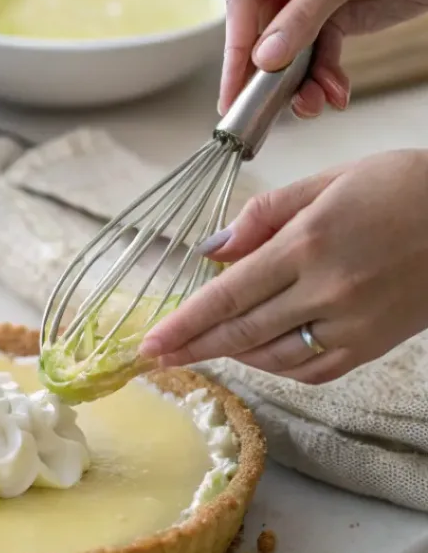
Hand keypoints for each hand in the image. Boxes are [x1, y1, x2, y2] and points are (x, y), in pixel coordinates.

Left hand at [137, 150, 427, 382]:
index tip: (151, 342)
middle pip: (242, 331)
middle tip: (154, 358)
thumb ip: (262, 217)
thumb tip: (211, 249)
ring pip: (273, 355)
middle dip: (192, 347)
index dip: (185, 323)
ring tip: (199, 348)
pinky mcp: (374, 344)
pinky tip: (254, 352)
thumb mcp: (325, 182)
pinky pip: (312, 370)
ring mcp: (353, 323)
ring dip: (230, 354)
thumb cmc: (401, 187)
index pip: (228, 294)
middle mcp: (328, 290)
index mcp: (308, 245)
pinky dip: (275, 365)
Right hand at [221, 0, 427, 118]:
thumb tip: (264, 59)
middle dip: (269, 69)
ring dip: (297, 79)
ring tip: (312, 103)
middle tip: (258, 109)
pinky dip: (322, 74)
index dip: (238, 42)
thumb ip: (304, 16)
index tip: (233, 84)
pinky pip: (312, 49)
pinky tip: (333, 91)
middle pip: (256, 24)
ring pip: (282, 44)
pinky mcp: (323, 8)